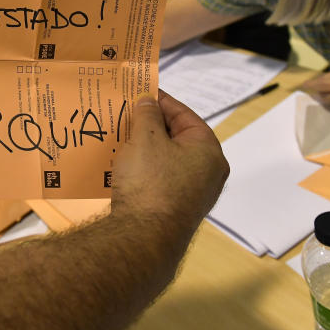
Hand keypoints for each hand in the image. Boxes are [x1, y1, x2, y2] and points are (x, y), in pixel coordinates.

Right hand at [112, 91, 227, 218]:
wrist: (143, 237)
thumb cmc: (150, 181)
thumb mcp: (146, 139)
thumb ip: (147, 115)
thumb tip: (149, 102)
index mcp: (209, 151)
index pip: (185, 115)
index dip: (161, 101)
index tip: (139, 92)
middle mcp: (208, 173)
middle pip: (178, 138)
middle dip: (151, 126)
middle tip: (127, 114)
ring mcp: (193, 194)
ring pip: (167, 160)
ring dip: (145, 148)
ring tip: (121, 137)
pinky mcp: (175, 209)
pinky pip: (160, 179)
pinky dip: (144, 168)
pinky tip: (123, 164)